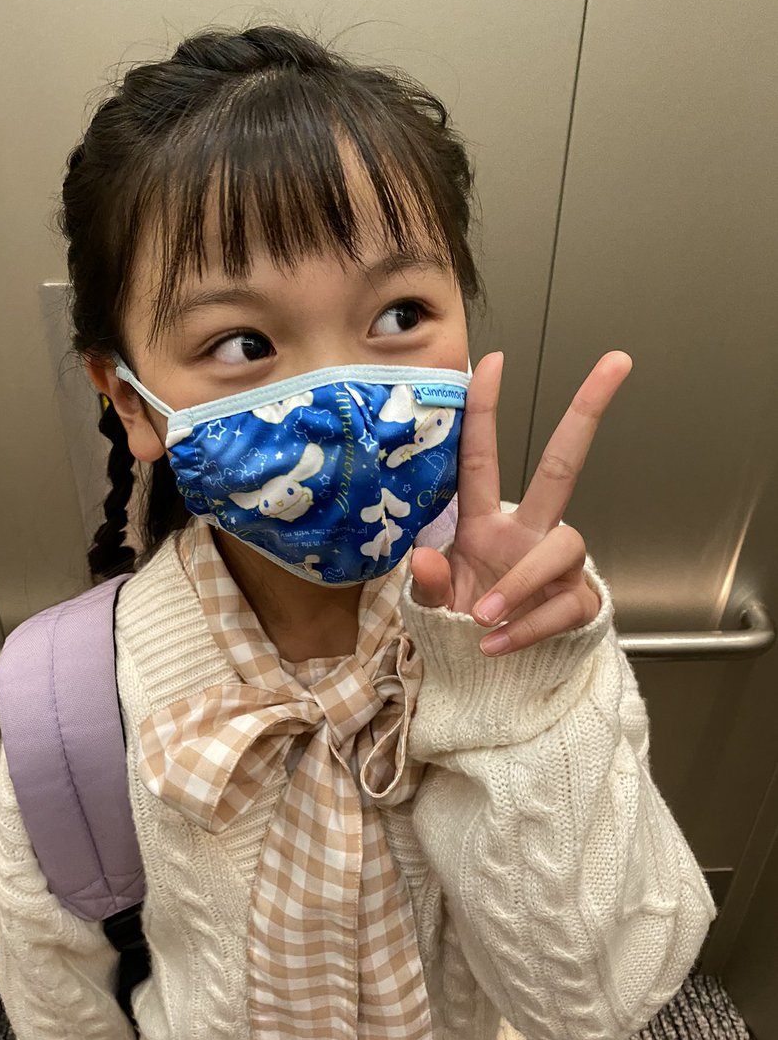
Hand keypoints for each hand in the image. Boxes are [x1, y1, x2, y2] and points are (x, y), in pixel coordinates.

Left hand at [410, 349, 631, 655]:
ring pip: (561, 546)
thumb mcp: (431, 606)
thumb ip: (427, 582)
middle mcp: (528, 533)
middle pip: (565, 463)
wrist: (489, 678)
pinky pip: (561, 604)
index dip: (484, 411)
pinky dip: (524, 628)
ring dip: (521, 582)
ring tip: (482, 616)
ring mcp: (557, 565)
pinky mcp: (578, 601)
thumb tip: (423, 555)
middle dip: (587, 411)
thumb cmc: (461, 625)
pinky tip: (493, 645)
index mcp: (486, 524)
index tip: (490, 362)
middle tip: (615, 362)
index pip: (482, 458)